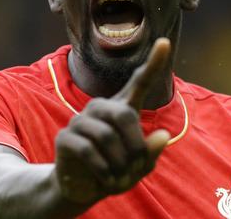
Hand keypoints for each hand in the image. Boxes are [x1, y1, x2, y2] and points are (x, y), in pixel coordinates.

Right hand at [53, 38, 171, 204]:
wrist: (83, 189)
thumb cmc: (115, 172)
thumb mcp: (138, 167)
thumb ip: (151, 152)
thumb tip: (162, 136)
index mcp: (122, 109)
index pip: (139, 82)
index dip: (153, 63)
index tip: (165, 42)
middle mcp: (100, 108)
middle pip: (124, 115)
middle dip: (136, 146)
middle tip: (137, 168)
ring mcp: (80, 121)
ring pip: (106, 135)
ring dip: (119, 163)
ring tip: (120, 179)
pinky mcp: (65, 137)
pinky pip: (87, 149)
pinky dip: (102, 169)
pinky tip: (106, 180)